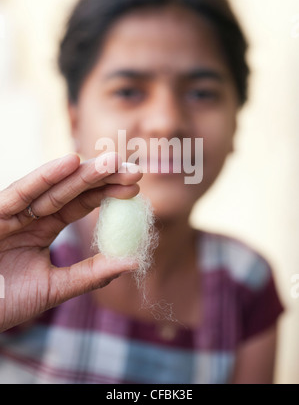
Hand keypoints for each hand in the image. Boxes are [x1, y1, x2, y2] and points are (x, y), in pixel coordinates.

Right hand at [0, 152, 141, 331]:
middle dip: (103, 178)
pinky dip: (44, 177)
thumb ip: (90, 274)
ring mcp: (13, 211)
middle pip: (72, 190)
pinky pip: (21, 192)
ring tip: (112, 162)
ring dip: (82, 173)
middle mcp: (30, 214)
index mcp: (44, 228)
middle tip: (135, 170)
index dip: (108, 193)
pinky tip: (71, 162)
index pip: (81, 204)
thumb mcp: (53, 288)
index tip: (136, 187)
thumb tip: (133, 261)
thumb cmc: (2, 302)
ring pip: (52, 188)